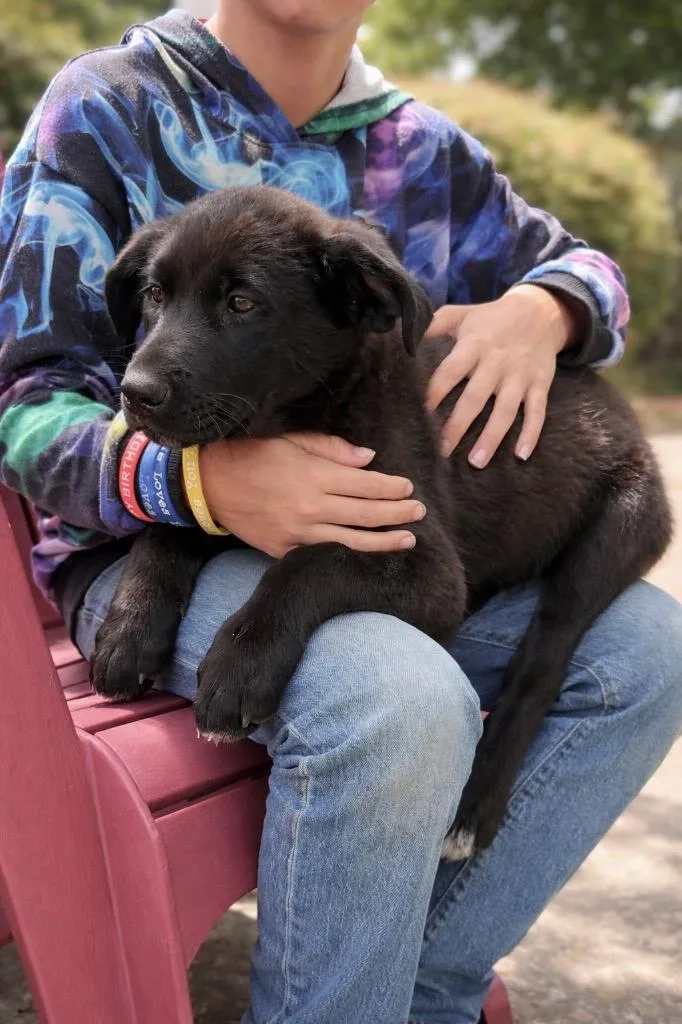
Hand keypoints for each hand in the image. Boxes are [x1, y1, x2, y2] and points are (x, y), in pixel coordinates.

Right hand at [199, 433, 422, 556]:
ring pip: (351, 541)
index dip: (391, 487)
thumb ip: (332, 449)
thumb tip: (368, 459)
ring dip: (384, 542)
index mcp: (314, 476)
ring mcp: (298, 533)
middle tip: (419, 512)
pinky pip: (322, 554)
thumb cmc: (250, 454)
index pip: (366, 484)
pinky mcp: (284, 550)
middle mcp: (310, 508)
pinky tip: (366, 555)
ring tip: (408, 540)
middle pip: (366, 514)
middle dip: (397, 513)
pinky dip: (347, 555)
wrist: (207, 484)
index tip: (408, 487)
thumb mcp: (291, 440)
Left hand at [426, 285, 579, 465]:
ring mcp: (520, 375)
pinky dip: (531, 434)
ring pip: (505, 411)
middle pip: (475, 398)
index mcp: (474, 345)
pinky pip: (537, 412)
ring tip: (476, 462)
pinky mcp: (540, 384)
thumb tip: (403, 334)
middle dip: (458, 426)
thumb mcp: (461, 314)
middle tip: (443, 451)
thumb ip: (433, 324)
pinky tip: (521, 455)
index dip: (435, 393)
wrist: (541, 310)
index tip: (421, 414)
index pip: (450, 372)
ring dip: (491, 438)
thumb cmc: (492, 318)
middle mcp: (497, 362)